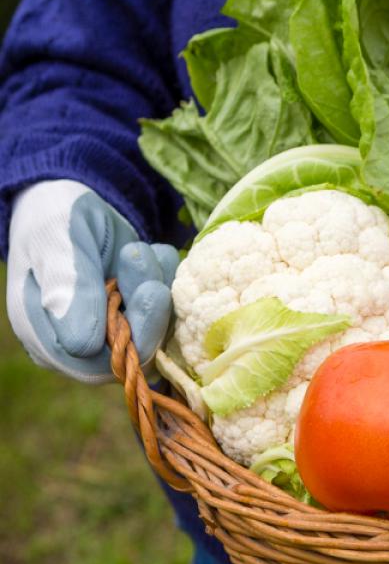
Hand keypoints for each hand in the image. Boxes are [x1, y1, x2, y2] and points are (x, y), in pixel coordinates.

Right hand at [6, 180, 178, 382]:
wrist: (68, 203)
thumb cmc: (51, 218)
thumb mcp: (56, 243)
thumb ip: (68, 289)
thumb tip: (81, 346)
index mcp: (45, 336)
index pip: (94, 360)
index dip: (131, 333)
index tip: (151, 290)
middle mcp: (80, 343)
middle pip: (131, 350)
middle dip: (150, 310)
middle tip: (155, 273)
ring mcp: (112, 330)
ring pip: (153, 331)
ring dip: (159, 290)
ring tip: (149, 251)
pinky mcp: (136, 315)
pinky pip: (165, 313)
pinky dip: (168, 282)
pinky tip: (158, 253)